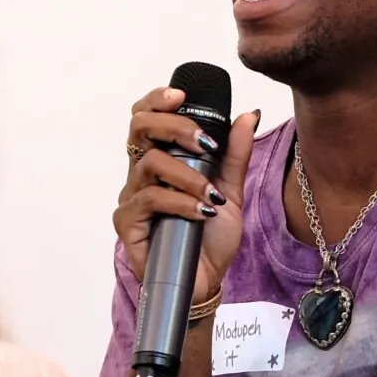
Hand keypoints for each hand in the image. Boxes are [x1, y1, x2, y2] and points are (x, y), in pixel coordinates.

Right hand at [114, 89, 259, 305]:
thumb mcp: (231, 190)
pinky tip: (202, 213)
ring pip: (150, 164)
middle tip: (206, 144)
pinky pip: (149, 199)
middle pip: (139, 127)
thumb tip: (248, 114)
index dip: (157, 99)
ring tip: (212, 196)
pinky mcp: (128, 223)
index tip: (183, 96)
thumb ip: (235, 153)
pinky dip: (180, 202)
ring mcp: (131, 197)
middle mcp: (141, 173)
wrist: (206, 280)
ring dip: (188, 176)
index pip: (146, 116)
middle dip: (175, 127)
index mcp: (161, 158)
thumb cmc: (210, 236)